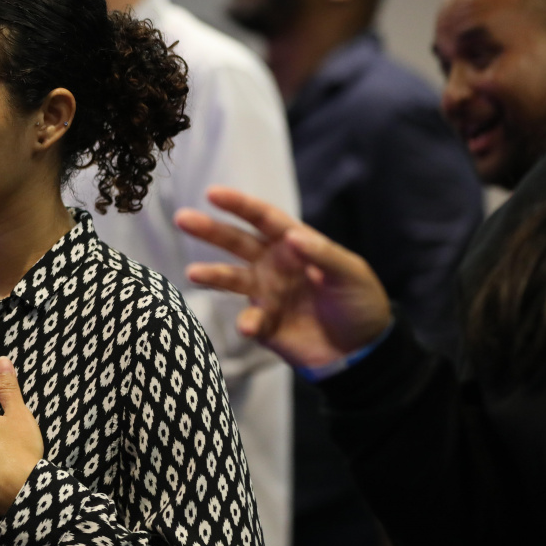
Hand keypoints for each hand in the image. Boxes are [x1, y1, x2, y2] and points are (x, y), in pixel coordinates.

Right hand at [174, 186, 391, 368]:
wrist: (363, 351)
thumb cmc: (360, 301)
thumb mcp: (350, 273)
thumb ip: (323, 254)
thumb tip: (292, 236)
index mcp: (293, 244)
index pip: (263, 218)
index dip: (239, 205)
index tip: (213, 193)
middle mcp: (272, 264)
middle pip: (236, 242)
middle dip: (209, 230)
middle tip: (182, 218)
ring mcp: (265, 294)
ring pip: (231, 279)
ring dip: (212, 275)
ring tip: (193, 273)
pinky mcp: (264, 325)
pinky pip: (249, 320)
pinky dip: (246, 323)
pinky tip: (248, 327)